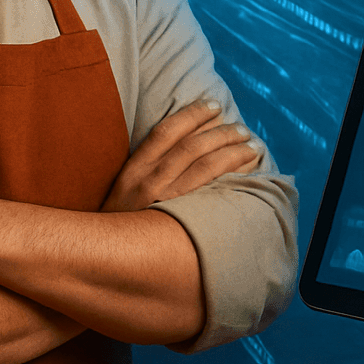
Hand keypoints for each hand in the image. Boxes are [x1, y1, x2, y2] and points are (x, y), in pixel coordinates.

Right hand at [101, 99, 261, 211]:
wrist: (110, 258)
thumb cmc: (122, 222)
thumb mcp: (124, 190)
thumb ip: (147, 169)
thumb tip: (184, 145)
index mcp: (134, 170)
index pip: (166, 131)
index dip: (192, 114)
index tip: (213, 105)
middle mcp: (149, 182)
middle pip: (191, 146)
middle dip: (221, 132)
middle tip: (241, 129)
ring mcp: (166, 202)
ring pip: (206, 166)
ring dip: (233, 152)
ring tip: (252, 146)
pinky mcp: (182, 221)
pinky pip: (213, 193)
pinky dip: (232, 177)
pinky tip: (248, 171)